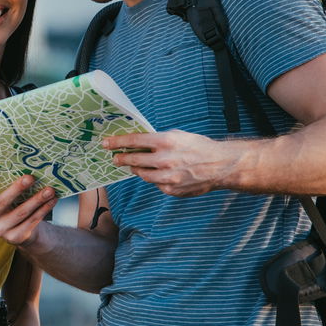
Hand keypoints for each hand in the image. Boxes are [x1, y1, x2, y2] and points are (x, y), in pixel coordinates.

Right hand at [0, 165, 56, 247]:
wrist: (21, 231)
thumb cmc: (13, 204)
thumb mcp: (4, 195)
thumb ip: (5, 183)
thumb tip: (23, 161)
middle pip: (1, 202)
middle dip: (17, 189)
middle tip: (30, 177)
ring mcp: (0, 229)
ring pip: (20, 212)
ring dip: (37, 200)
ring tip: (50, 190)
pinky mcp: (14, 238)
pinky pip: (31, 222)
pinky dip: (43, 210)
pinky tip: (52, 200)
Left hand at [102, 130, 236, 196]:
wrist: (220, 166)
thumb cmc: (199, 147)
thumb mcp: (178, 136)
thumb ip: (158, 140)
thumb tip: (138, 143)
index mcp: (166, 141)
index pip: (134, 141)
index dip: (117, 142)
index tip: (106, 144)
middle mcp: (165, 160)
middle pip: (134, 160)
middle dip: (121, 159)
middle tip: (115, 158)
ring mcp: (167, 177)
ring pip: (142, 174)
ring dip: (136, 169)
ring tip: (134, 166)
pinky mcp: (171, 190)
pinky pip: (155, 184)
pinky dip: (155, 179)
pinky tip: (159, 174)